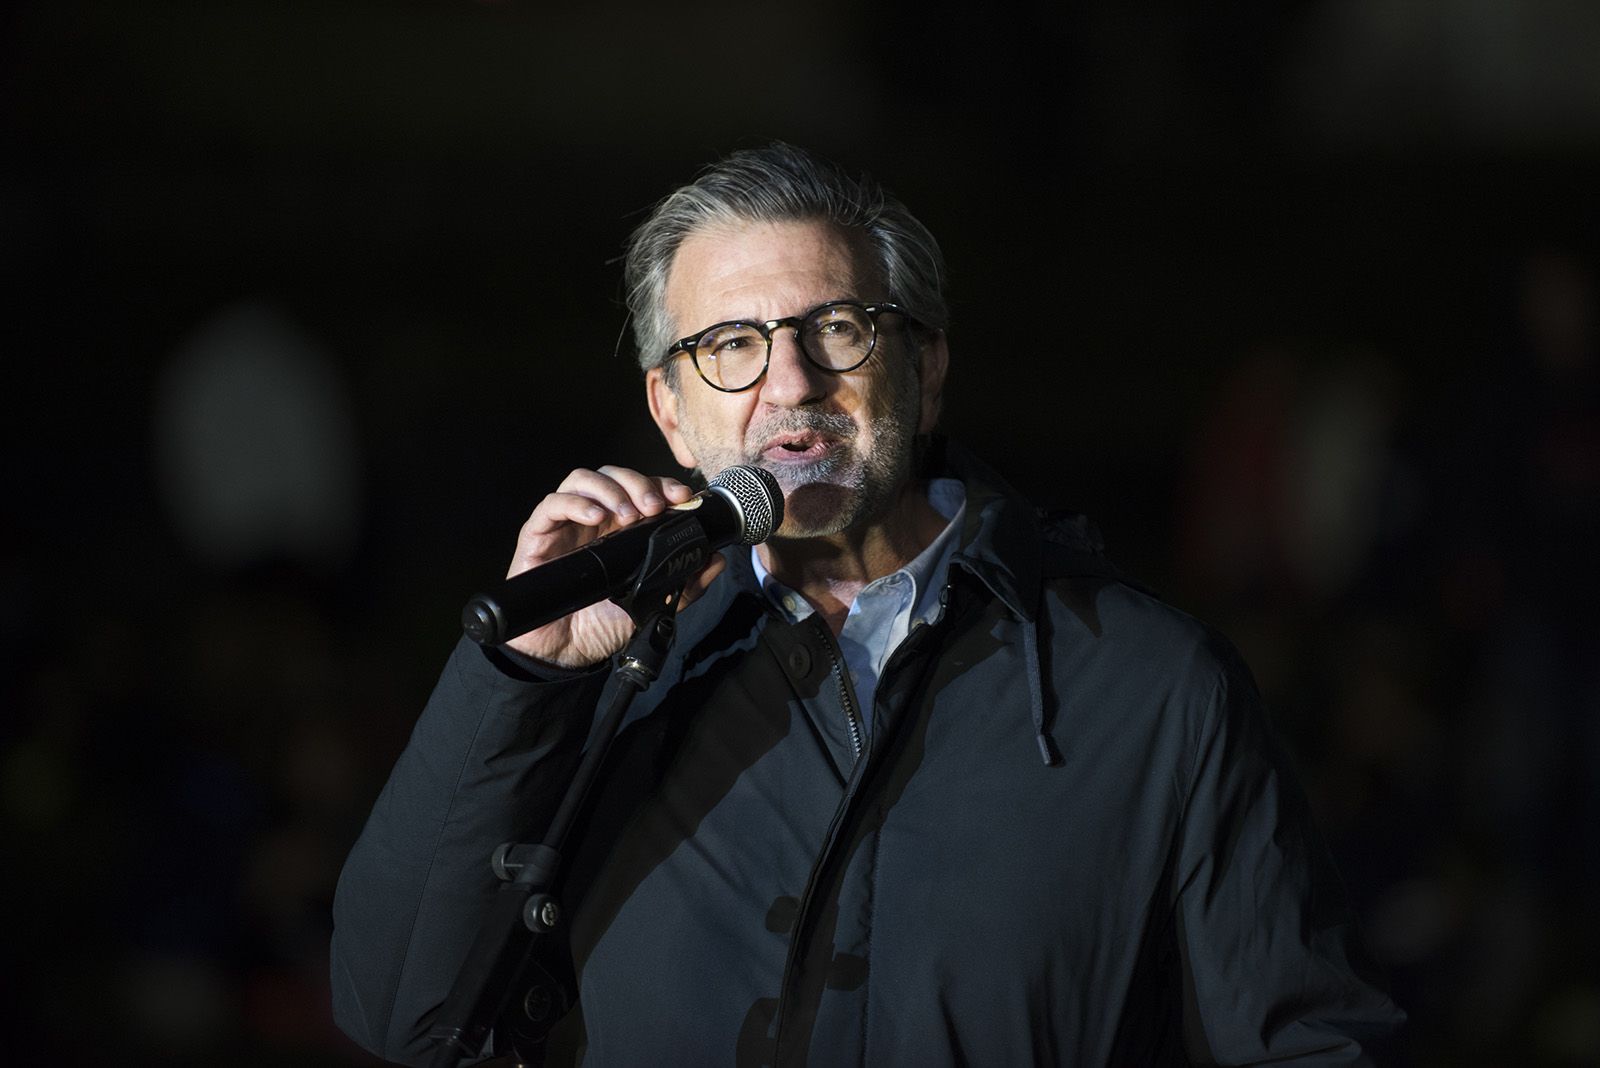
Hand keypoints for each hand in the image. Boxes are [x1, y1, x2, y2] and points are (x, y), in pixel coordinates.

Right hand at [503, 466, 727, 667]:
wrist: (566, 651)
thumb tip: (716, 559)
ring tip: (627, 512)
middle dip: (638, 483)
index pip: (641, 488)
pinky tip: (595, 517)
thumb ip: (685, 583)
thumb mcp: (653, 604)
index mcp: (620, 528)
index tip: (682, 497)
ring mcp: (565, 524)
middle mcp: (594, 519)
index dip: (661, 484)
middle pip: (613, 475)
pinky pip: (552, 504)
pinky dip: (576, 503)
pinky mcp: (538, 535)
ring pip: (582, 480)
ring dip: (609, 488)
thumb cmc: (602, 623)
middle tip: (654, 506)